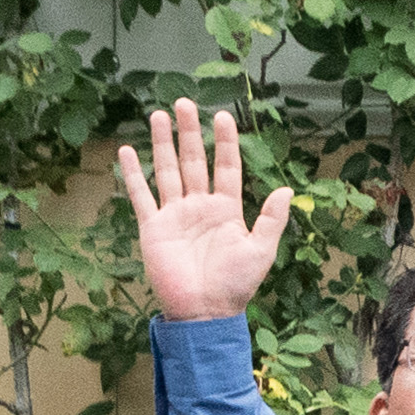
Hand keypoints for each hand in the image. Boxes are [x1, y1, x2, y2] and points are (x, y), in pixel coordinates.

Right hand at [117, 99, 293, 323]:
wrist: (204, 312)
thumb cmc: (235, 285)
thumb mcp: (261, 251)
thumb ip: (271, 219)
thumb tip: (287, 189)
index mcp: (227, 210)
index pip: (226, 168)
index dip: (225, 143)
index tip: (223, 116)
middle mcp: (200, 207)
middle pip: (194, 161)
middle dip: (189, 132)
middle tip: (184, 103)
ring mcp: (174, 214)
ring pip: (168, 170)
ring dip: (162, 143)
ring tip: (158, 115)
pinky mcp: (152, 226)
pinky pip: (141, 195)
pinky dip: (133, 174)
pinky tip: (127, 150)